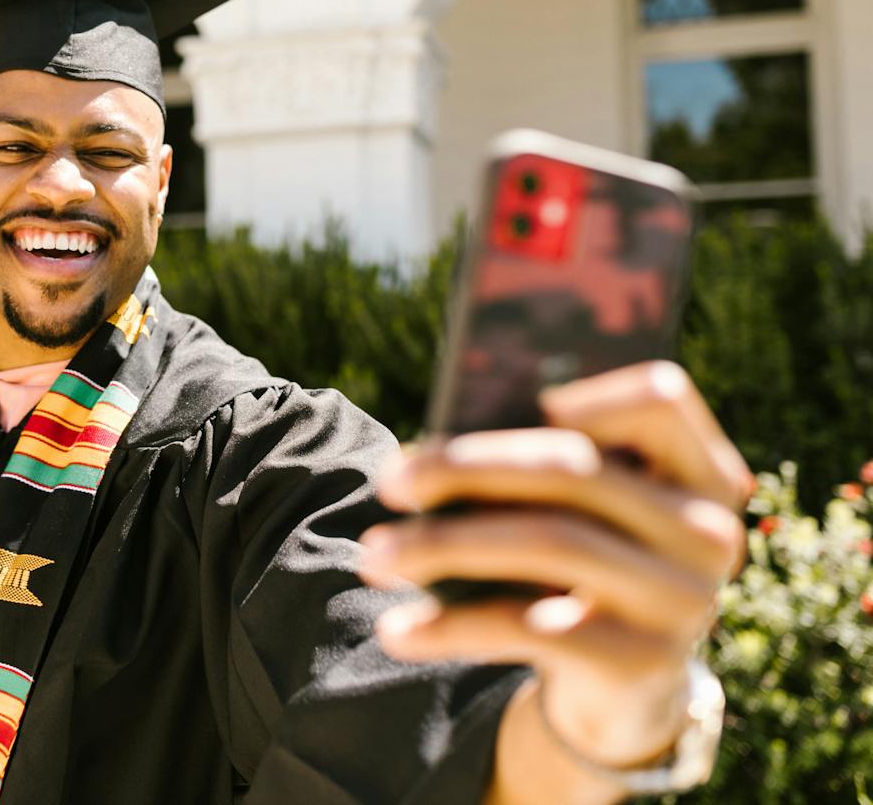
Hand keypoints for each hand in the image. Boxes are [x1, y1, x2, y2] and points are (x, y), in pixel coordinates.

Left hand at [358, 361, 752, 770]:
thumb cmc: (580, 568)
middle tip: (390, 481)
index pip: (660, 398)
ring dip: (441, 545)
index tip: (499, 397)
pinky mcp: (644, 664)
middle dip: (465, 466)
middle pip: (573, 468)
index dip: (585, 391)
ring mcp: (683, 600)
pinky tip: (399, 630)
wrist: (621, 689)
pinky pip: (529, 628)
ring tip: (373, 558)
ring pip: (546, 542)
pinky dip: (450, 627)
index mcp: (700, 472)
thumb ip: (542, 468)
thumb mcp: (579, 516)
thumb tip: (432, 448)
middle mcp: (708, 532)